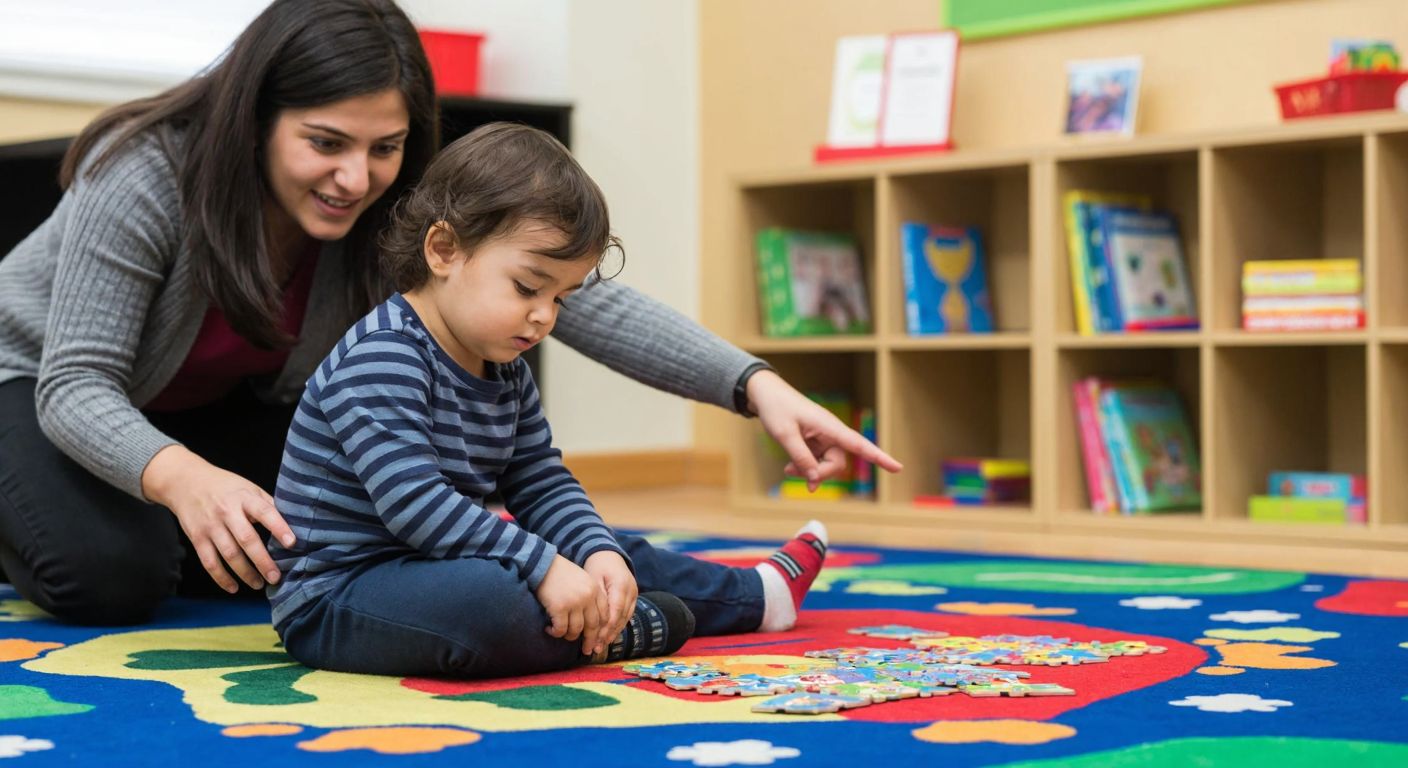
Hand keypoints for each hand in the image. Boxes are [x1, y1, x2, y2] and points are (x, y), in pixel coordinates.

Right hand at [142, 445, 296, 592]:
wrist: (185, 481)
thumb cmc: (225, 486)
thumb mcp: (248, 488)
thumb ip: (266, 504)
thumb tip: (292, 523)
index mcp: (244, 497)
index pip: (265, 512)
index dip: (279, 527)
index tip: (292, 543)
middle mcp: (227, 511)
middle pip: (247, 539)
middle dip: (263, 561)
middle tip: (276, 577)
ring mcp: (210, 526)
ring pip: (229, 555)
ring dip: (245, 573)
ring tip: (259, 584)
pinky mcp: (197, 538)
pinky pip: (209, 562)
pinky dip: (221, 578)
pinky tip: (233, 587)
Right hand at [534, 555, 607, 651]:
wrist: (542, 564)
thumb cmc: (560, 573)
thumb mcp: (582, 580)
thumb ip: (589, 597)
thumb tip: (590, 623)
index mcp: (595, 590)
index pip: (603, 616)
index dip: (600, 630)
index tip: (597, 640)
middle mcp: (588, 597)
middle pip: (593, 626)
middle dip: (590, 640)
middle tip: (586, 650)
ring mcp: (574, 602)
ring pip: (576, 630)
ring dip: (568, 636)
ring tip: (561, 633)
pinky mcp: (559, 607)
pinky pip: (561, 629)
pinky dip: (555, 633)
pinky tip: (549, 629)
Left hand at [583, 550, 637, 655]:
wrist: (609, 555)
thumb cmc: (597, 566)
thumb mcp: (593, 578)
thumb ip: (596, 598)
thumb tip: (594, 619)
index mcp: (621, 584)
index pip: (614, 611)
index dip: (605, 628)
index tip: (594, 640)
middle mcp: (631, 590)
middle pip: (620, 617)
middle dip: (608, 635)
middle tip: (596, 648)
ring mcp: (634, 594)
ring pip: (625, 618)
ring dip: (613, 633)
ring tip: (601, 646)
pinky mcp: (633, 597)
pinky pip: (626, 615)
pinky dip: (617, 626)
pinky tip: (608, 636)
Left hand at [746, 369, 902, 490]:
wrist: (765, 394)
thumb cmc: (776, 408)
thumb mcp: (785, 435)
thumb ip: (801, 458)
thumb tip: (815, 480)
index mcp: (830, 426)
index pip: (860, 444)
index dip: (879, 457)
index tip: (898, 467)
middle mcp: (831, 432)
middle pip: (837, 463)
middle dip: (819, 473)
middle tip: (792, 473)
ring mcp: (823, 438)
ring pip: (826, 465)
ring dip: (809, 471)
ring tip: (788, 470)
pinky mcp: (815, 441)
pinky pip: (816, 461)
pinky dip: (804, 467)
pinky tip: (790, 466)